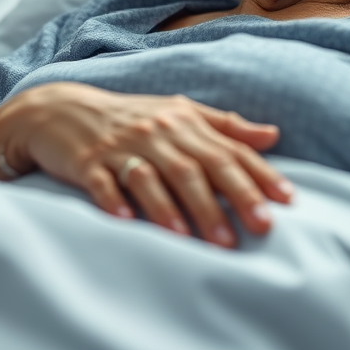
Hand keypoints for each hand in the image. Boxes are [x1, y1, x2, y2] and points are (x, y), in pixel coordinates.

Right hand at [0, 82, 293, 245]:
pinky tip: (130, 221)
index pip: (229, 149)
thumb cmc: (132, 116)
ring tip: (204, 240)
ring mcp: (122, 147)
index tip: (286, 200)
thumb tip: (273, 135)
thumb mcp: (181, 113)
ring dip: (180, 209)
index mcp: (184, 121)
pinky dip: (117, 201)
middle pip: (199, 166)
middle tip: (257, 227)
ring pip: (155, 178)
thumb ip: (226, 126)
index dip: (259, 174)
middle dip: (231, 198)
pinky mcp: (88, 162)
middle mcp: (158, 132)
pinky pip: (104, 183)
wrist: (63, 110)